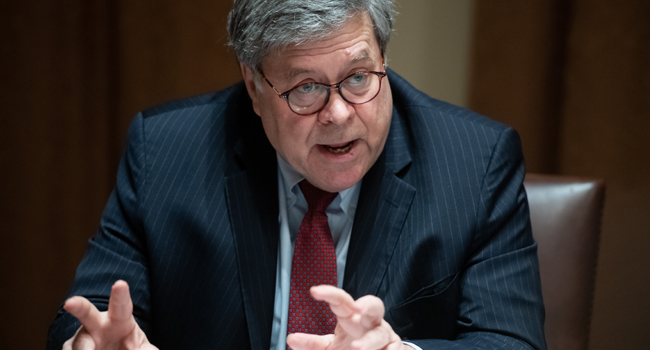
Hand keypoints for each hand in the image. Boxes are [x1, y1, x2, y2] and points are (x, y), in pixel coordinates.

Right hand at [63, 280, 156, 349]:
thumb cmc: (128, 347)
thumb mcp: (142, 347)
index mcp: (119, 318)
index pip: (121, 304)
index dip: (120, 294)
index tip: (120, 284)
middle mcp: (97, 325)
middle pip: (87, 313)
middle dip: (79, 306)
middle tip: (71, 303)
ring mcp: (81, 339)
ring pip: (79, 344)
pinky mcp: (70, 349)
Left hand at [286, 285, 409, 349]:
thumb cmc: (351, 346)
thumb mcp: (330, 346)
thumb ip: (311, 344)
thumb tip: (290, 338)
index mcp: (352, 317)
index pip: (341, 301)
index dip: (329, 294)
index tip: (314, 291)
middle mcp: (370, 322)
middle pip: (374, 305)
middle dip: (368, 305)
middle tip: (359, 308)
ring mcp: (385, 335)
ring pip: (380, 334)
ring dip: (369, 341)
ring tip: (357, 348)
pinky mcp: (395, 348)